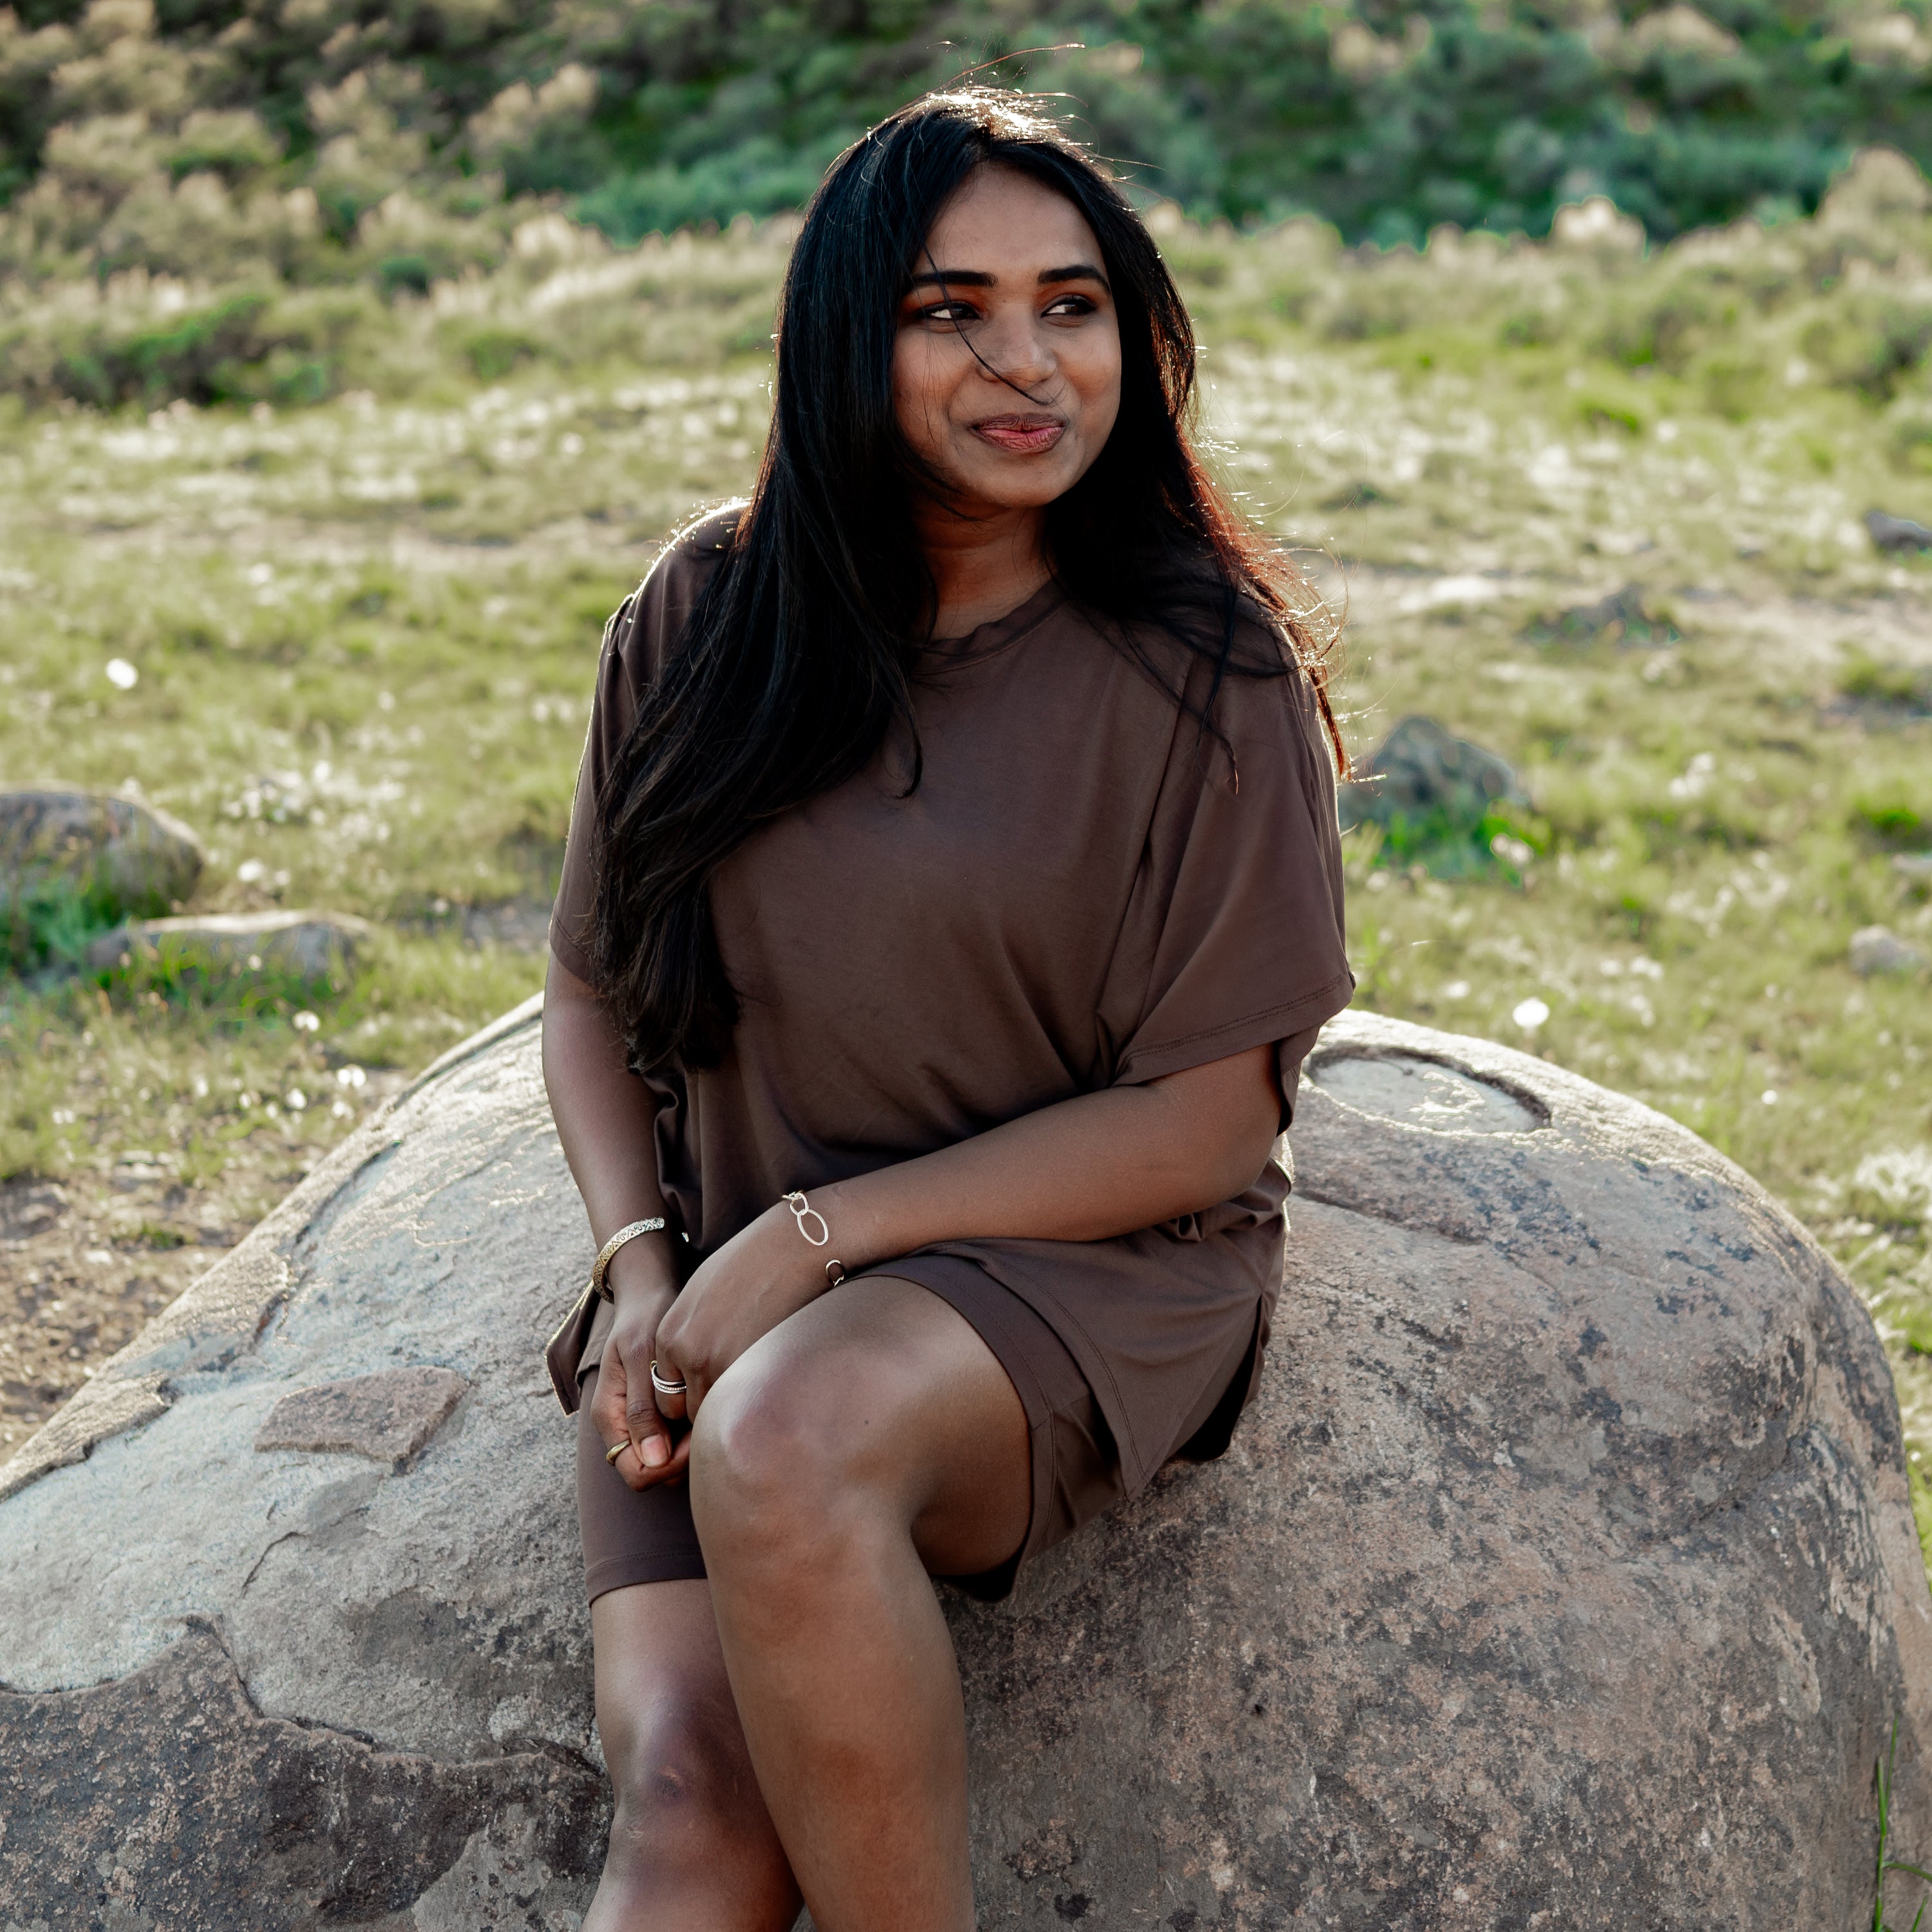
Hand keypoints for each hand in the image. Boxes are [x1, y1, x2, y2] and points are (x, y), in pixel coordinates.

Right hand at [593, 1271, 689, 1491]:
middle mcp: (624, 1428)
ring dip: (691, 1446)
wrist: (650, 1296)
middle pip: (655, 1472)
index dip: (668, 1465)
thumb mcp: (640, 1356)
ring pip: (669, 1461)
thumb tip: (652, 1460)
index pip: (637, 1473)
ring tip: (710, 1410)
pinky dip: (694, 1432)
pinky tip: (709, 1406)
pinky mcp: (660, 1414)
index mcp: (611, 1417)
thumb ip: (642, 1408)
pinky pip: (678, 1441)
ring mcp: (642, 1423)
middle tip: (710, 1421)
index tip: (696, 1436)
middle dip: (683, 1458)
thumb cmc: (645, 1319)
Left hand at [651, 1204, 836, 1423]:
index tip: (716, 1383)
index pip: (667, 1393)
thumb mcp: (700, 1296)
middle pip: (687, 1409)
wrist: (792, 1247)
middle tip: (736, 1383)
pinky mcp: (752, 1370)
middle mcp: (687, 1354)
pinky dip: (754, 1398)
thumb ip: (688, 1335)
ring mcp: (719, 1365)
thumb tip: (691, 1369)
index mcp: (669, 1335)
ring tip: (754, 1379)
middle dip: (709, 1403)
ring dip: (732, 1404)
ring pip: (716, 1413)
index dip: (691, 1393)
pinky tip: (770, 1374)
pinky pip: (745, 1404)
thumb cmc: (751, 1265)